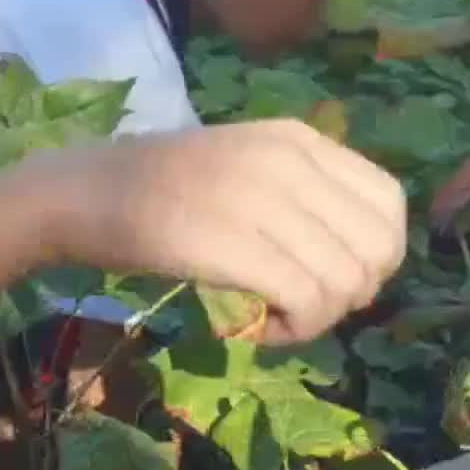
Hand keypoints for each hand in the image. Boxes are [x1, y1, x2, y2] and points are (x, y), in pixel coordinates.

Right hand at [35, 120, 407, 343]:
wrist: (80, 193)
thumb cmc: (156, 189)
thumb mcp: (242, 164)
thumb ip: (301, 190)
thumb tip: (358, 254)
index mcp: (297, 139)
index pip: (389, 202)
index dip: (377, 256)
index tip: (332, 277)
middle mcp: (289, 161)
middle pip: (377, 248)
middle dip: (354, 293)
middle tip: (306, 306)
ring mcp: (259, 200)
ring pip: (346, 280)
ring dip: (319, 318)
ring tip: (277, 320)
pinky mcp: (230, 244)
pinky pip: (307, 300)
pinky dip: (295, 330)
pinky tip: (259, 331)